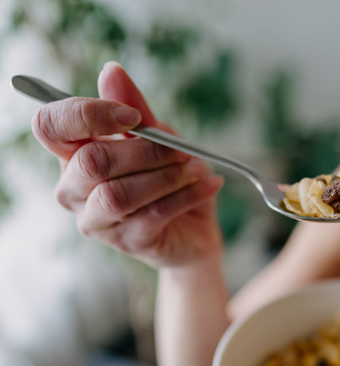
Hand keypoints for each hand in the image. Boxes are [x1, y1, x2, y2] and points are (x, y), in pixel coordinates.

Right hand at [31, 61, 223, 268]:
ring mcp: (97, 221)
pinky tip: (210, 183)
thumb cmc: (170, 178)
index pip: (50, 126)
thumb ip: (135, 109)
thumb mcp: (159, 137)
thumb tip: (111, 71)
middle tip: (182, 149)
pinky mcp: (127, 243)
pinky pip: (153, 215)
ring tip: (197, 168)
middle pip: (92, 161)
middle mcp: (74, 189)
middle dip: (146, 150)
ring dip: (167, 176)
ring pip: (119, 194)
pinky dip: (188, 194)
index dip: (87, 114)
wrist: (195, 229)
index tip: (133, 115)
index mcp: (73, 154)